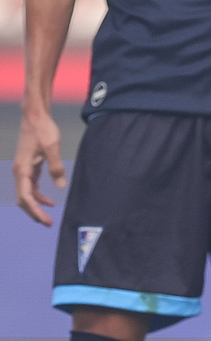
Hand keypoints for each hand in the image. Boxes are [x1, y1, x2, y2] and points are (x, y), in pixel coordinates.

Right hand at [13, 104, 63, 225]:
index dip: (35, 211)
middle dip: (34, 212)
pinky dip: (38, 195)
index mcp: (22, 170)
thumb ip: (56, 167)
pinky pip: (31, 186)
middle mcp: (19, 172)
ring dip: (36, 206)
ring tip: (48, 217)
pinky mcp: (29, 167)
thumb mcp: (52, 148)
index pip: (25, 197)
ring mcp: (23, 170)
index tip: (46, 220)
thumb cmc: (43, 130)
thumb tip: (61, 187)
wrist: (35, 117)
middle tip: (48, 223)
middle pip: (23, 199)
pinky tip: (49, 201)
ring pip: (26, 194)